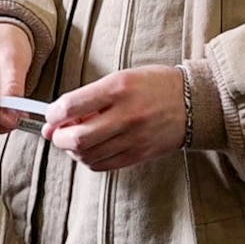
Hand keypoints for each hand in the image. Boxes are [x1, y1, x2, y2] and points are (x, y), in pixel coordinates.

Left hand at [45, 65, 185, 171]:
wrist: (192, 102)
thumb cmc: (154, 85)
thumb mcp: (121, 78)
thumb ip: (90, 97)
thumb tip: (57, 118)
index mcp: (118, 88)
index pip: (71, 106)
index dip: (53, 114)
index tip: (51, 116)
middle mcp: (125, 114)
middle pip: (77, 138)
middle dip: (58, 138)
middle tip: (57, 134)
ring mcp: (133, 138)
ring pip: (87, 155)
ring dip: (73, 151)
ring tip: (75, 141)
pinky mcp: (139, 154)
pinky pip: (103, 165)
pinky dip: (89, 160)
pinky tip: (91, 150)